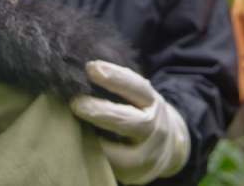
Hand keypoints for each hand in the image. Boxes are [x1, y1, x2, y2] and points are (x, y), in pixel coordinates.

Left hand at [70, 60, 190, 184]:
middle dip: (102, 112)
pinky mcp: (139, 175)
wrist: (169, 145)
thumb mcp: (137, 95)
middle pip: (132, 122)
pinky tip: (81, 151)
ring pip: (127, 156)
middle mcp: (155, 128)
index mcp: (152, 102)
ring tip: (74, 133)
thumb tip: (84, 68)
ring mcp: (149, 155)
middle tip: (75, 103)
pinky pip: (117, 171)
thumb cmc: (140, 111)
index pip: (137, 87)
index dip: (115, 77)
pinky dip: (99, 161)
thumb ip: (116, 84)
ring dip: (99, 145)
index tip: (90, 68)